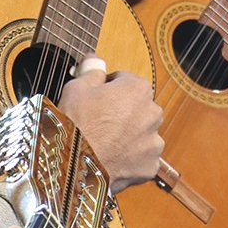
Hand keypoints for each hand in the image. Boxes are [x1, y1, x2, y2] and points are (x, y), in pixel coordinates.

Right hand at [58, 64, 163, 192]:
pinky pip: (142, 158)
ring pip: (142, 134)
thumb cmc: (73, 124)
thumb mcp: (75, 88)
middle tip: (98, 122)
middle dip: (122, 112)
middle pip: (138, 107)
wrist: (73, 169)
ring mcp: (154, 142)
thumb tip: (95, 59)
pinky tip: (111, 159)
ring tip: (104, 144)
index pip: (125, 80)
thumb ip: (91, 71)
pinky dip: (131, 159)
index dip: (107, 88)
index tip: (94, 98)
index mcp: (138, 89)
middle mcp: (153, 113)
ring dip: (129, 136)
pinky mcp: (150, 166)